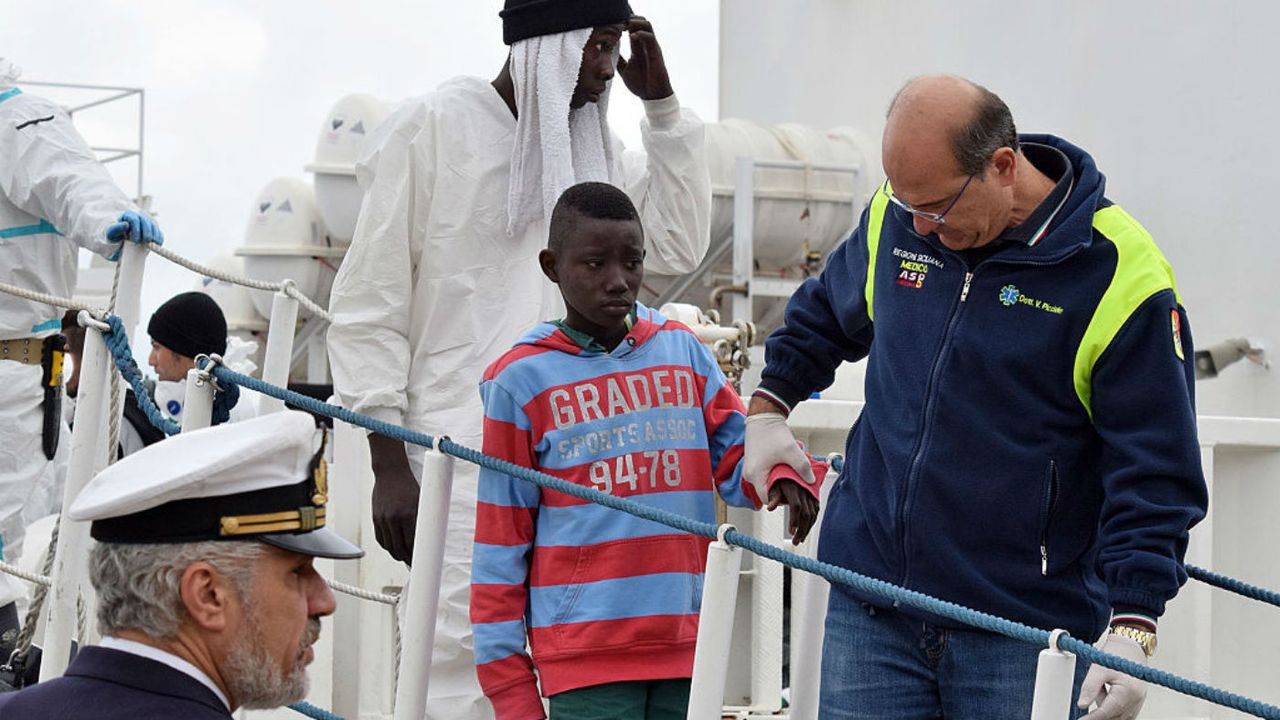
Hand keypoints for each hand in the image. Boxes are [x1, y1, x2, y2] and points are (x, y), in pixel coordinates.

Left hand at [106, 210, 162, 259]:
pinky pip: (159, 233)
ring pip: (154, 227)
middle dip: (146, 234)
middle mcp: (139, 216)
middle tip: (142, 242)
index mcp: (128, 215)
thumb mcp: (111, 234)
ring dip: (153, 237)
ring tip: (148, 245)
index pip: (135, 220)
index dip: (136, 231)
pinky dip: (159, 239)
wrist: (120, 241)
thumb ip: (116, 229)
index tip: (134, 240)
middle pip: (147, 222)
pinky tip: (155, 245)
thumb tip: (126, 225)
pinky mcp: (154, 230)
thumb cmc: (114, 237)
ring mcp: (148, 222)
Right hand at [368, 433, 418, 563]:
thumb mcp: (420, 501)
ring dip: (396, 554)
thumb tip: (425, 539)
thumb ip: (421, 520)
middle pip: (399, 548)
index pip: (412, 543)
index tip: (421, 562)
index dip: (416, 555)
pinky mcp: (375, 518)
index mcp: (408, 514)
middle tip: (413, 563)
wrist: (390, 472)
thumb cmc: (409, 486)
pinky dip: (387, 546)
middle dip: (407, 558)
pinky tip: (393, 547)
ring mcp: (382, 519)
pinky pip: (380, 539)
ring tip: (404, 556)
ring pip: (388, 546)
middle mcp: (394, 518)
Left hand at [617, 16, 673, 100]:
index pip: (631, 28)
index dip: (623, 22)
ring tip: (625, 25)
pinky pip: (650, 38)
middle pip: (640, 21)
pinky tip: (633, 36)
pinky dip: (641, 34)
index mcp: (637, 47)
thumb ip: (618, 59)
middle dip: (629, 18)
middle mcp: (644, 45)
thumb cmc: (641, 84)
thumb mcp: (624, 70)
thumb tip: (607, 53)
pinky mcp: (656, 53)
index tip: (612, 22)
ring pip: (646, 25)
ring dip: (635, 22)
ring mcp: (651, 47)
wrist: (652, 96)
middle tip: (618, 21)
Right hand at [744, 412, 815, 504]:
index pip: (768, 500)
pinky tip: (784, 467)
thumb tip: (811, 481)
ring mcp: (750, 469)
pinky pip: (764, 475)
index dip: (782, 499)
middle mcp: (749, 475)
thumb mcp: (791, 451)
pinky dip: (775, 474)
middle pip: (767, 492)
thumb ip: (803, 468)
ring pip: (766, 483)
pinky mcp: (754, 463)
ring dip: (779, 481)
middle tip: (794, 484)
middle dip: (781, 490)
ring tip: (790, 474)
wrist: (764, 416)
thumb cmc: (773, 433)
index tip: (793, 493)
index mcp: (755, 476)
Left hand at [768, 479, 819, 544]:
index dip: (794, 520)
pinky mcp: (814, 495)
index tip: (791, 531)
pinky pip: (816, 510)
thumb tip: (770, 507)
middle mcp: (804, 490)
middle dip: (801, 529)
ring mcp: (811, 493)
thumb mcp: (772, 483)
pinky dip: (812, 521)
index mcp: (793, 487)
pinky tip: (806, 529)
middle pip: (806, 513)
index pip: (796, 506)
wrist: (790, 465)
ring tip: (799, 539)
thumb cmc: (778, 475)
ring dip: (807, 528)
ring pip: (813, 514)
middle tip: (795, 541)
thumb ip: (772, 496)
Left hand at [1078, 634, 1148, 719]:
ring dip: (1106, 709)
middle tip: (1089, 698)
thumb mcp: (1098, 668)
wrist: (1131, 646)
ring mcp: (1138, 702)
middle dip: (1098, 713)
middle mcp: (1137, 700)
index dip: (1092, 718)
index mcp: (1128, 691)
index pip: (1107, 711)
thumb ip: (1089, 688)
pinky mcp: (1136, 702)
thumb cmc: (1116, 654)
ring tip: (1102, 687)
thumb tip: (1082, 705)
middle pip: (1113, 716)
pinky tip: (1106, 695)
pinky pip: (1123, 713)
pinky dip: (1112, 709)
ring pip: (1118, 716)